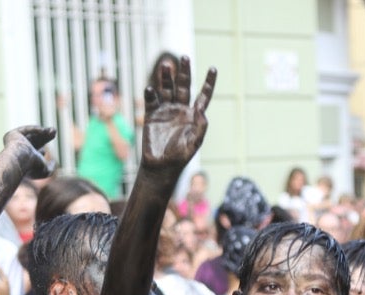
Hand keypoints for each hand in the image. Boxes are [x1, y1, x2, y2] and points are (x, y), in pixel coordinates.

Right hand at [3, 126, 55, 179]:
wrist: (20, 160)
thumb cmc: (31, 167)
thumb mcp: (45, 170)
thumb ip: (50, 168)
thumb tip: (54, 162)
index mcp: (26, 157)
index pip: (36, 147)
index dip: (45, 141)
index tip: (53, 136)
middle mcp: (19, 148)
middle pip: (34, 139)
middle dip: (45, 135)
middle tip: (54, 130)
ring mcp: (15, 141)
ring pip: (31, 134)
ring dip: (42, 131)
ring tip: (52, 129)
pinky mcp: (12, 134)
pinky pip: (25, 130)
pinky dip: (35, 129)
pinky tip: (43, 130)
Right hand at [140, 56, 216, 174]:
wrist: (161, 167)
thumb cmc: (180, 157)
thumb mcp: (194, 143)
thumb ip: (200, 127)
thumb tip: (201, 110)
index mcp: (193, 116)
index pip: (203, 96)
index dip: (208, 82)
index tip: (213, 68)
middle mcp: (180, 110)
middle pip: (183, 86)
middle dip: (184, 72)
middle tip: (184, 57)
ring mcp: (165, 111)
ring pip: (167, 89)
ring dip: (166, 78)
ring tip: (166, 65)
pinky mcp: (152, 115)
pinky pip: (151, 100)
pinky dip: (150, 93)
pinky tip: (150, 89)